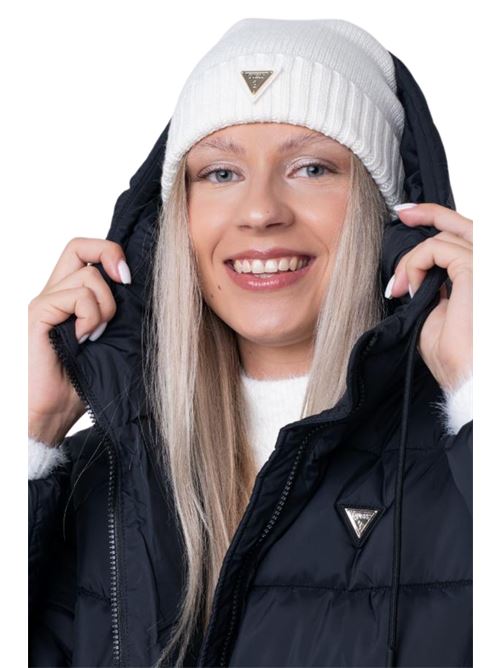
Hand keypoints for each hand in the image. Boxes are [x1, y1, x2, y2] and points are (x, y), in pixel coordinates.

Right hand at [28, 237, 130, 444]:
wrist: (53, 413)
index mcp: (71, 296)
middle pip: (79, 245)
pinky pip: (76, 296)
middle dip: (110, 255)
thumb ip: (119, 313)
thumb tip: (147, 291)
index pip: (86, 252)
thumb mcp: (112, 340)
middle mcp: (55, 292)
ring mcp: (45, 302)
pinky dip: (90, 317)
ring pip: (88, 275)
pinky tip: (85, 339)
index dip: (110, 252)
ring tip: (97, 335)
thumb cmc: (83, 382)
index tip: (129, 279)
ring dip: (105, 307)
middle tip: (125, 283)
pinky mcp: (38, 314)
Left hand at [385, 203, 471, 391]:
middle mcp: (491, 268)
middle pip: (464, 226)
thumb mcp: (438, 317)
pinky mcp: (479, 269)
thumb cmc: (461, 360)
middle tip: (403, 213)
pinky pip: (436, 249)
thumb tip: (416, 277)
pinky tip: (408, 288)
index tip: (410, 216)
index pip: (466, 240)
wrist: (474, 381)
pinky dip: (414, 264)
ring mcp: (488, 266)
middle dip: (431, 214)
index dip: (440, 222)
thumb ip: (432, 290)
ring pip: (444, 240)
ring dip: (412, 260)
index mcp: (484, 279)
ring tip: (400, 288)